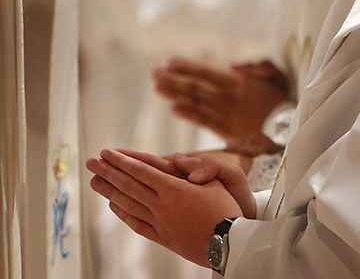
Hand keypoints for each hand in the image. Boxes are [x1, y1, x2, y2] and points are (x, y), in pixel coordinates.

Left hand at [86, 148, 244, 266]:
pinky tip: (114, 206)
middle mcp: (163, 205)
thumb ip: (192, 168)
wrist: (230, 245)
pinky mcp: (163, 237)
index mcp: (175, 188)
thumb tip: (176, 158)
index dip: (122, 161)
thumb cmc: (226, 209)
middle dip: (108, 172)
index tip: (107, 153)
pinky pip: (137, 224)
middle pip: (130, 185)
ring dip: (110, 191)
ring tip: (94, 182)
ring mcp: (160, 223)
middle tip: (91, 163)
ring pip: (129, 204)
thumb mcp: (215, 181)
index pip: (142, 170)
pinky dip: (123, 214)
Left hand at [153, 59, 288, 140]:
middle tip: (155, 74)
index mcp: (238, 84)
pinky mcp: (225, 130)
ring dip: (175, 94)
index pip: (207, 73)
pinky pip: (202, 120)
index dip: (188, 68)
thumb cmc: (280, 100)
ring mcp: (225, 115)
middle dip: (174, 80)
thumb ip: (257, 69)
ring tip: (158, 88)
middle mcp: (228, 99)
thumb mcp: (275, 77)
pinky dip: (188, 114)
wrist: (287, 130)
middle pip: (196, 88)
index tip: (170, 63)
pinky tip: (174, 108)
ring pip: (195, 103)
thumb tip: (235, 66)